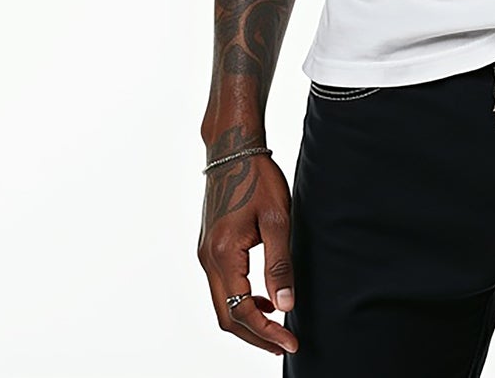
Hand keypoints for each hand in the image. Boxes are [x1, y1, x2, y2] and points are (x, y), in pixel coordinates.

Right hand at [197, 151, 299, 356]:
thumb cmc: (257, 178)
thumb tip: (285, 305)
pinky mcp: (208, 247)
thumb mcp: (278, 219)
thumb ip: (280, 264)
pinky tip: (263, 296)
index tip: (290, 343)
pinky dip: (240, 300)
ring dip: (247, 319)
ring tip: (277, 326)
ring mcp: (204, 254)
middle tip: (284, 345)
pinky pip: (221, 286)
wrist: (233, 149)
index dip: (266, 333)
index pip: (242, 311)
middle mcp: (207, 259)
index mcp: (223, 254)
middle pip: (226, 316)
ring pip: (222, 303)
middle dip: (255, 335)